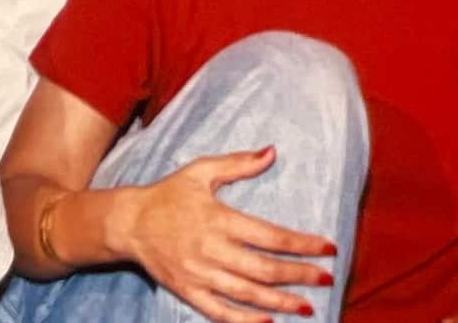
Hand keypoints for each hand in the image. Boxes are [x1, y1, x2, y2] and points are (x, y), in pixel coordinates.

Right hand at [108, 146, 336, 322]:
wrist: (129, 222)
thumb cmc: (168, 194)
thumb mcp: (200, 172)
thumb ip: (238, 164)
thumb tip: (272, 152)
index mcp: (218, 219)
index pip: (271, 236)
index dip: (303, 244)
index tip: (329, 249)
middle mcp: (212, 249)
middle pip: (265, 269)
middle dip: (301, 275)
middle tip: (327, 278)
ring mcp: (199, 274)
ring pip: (248, 293)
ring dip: (282, 301)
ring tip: (309, 306)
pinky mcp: (188, 290)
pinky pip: (220, 311)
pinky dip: (245, 320)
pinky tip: (268, 321)